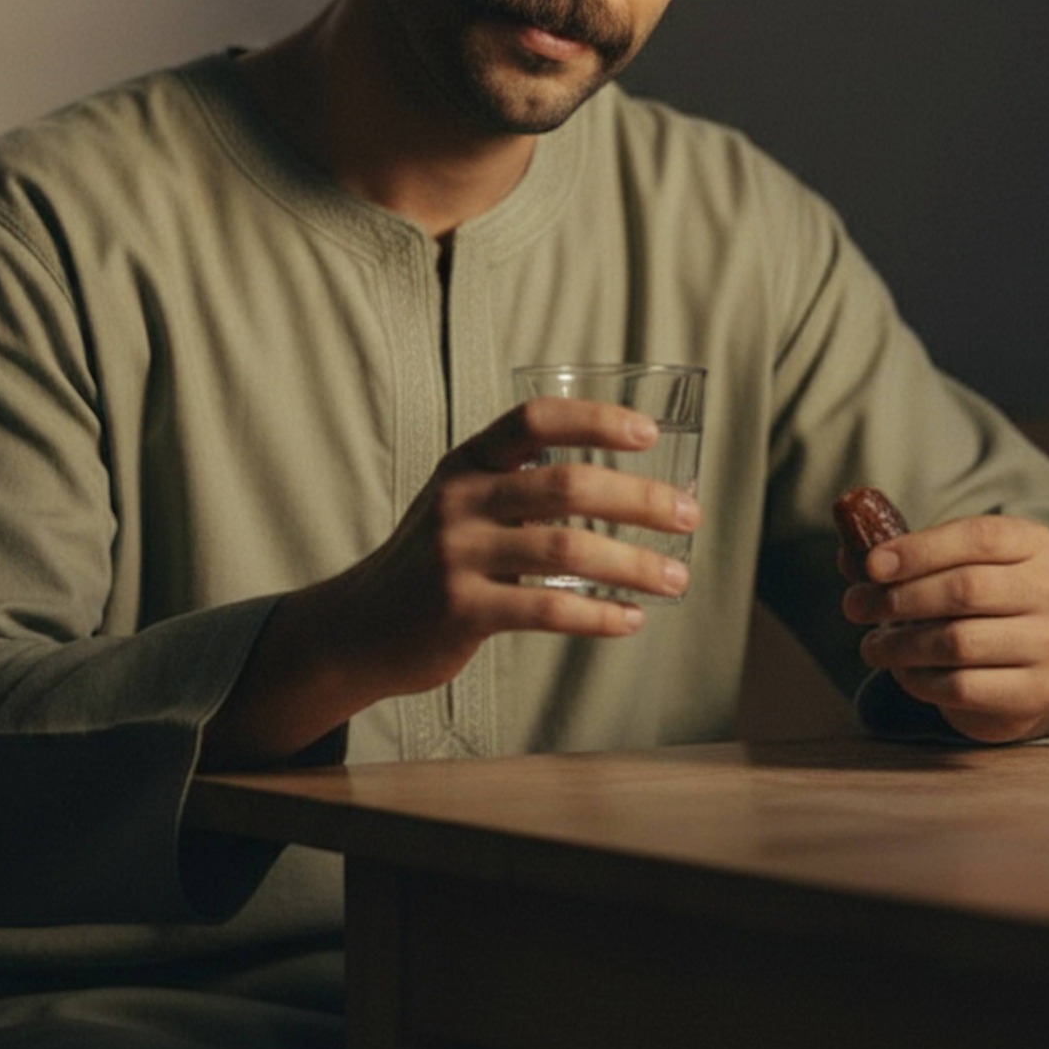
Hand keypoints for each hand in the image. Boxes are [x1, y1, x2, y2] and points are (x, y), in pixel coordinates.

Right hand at [337, 396, 697, 694]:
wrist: (359, 628)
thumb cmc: (434, 561)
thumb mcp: (462, 504)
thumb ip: (521, 487)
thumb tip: (624, 487)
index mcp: (467, 462)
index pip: (533, 420)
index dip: (594, 420)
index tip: (649, 433)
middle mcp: (460, 499)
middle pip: (566, 484)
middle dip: (639, 499)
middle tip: (688, 515)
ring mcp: (458, 555)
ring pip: (566, 549)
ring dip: (634, 564)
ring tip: (678, 579)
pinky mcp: (461, 610)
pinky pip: (546, 608)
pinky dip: (598, 615)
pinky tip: (630, 620)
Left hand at [839, 514, 1048, 742]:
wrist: (1017, 671)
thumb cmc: (970, 607)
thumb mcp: (942, 569)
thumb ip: (897, 558)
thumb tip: (848, 556)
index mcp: (1032, 543)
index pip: (978, 536)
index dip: (919, 550)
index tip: (870, 566)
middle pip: (966, 589)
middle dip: (899, 598)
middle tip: (855, 607)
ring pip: (959, 642)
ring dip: (901, 644)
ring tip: (872, 646)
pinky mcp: (1035, 692)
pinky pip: (961, 686)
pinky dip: (919, 680)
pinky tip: (902, 672)